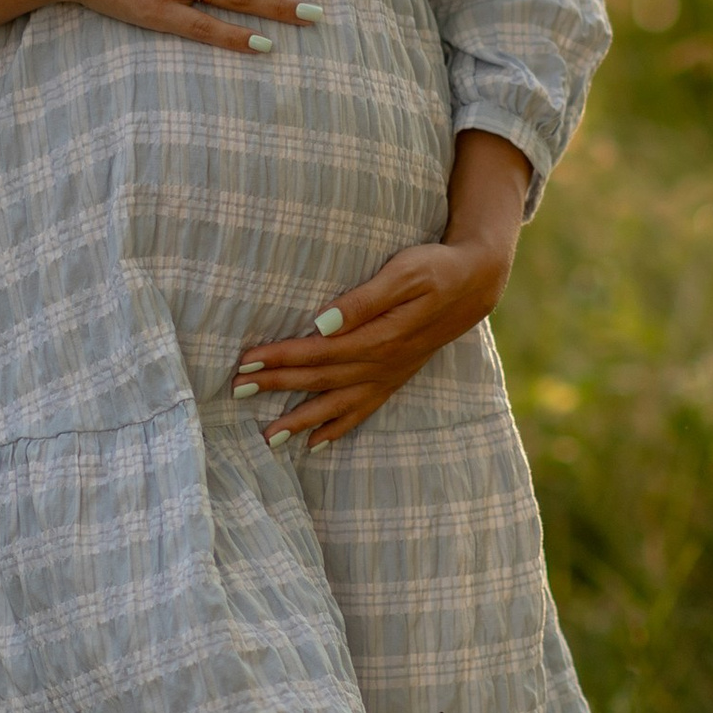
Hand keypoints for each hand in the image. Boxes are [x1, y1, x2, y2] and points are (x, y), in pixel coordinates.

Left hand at [240, 131, 533, 444]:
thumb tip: (322, 322)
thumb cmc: (436, 268)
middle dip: (277, 384)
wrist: (476, 284)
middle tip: (237, 388)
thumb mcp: (404, 273)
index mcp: (379, 337)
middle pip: (319, 378)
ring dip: (301, 419)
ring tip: (268, 437)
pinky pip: (362, 411)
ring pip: (337, 403)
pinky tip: (314, 443)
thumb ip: (364, 300)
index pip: (318, 350)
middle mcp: (381, 363)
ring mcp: (388, 375)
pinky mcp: (394, 378)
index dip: (280, 356)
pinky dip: (337, 428)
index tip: (246, 359)